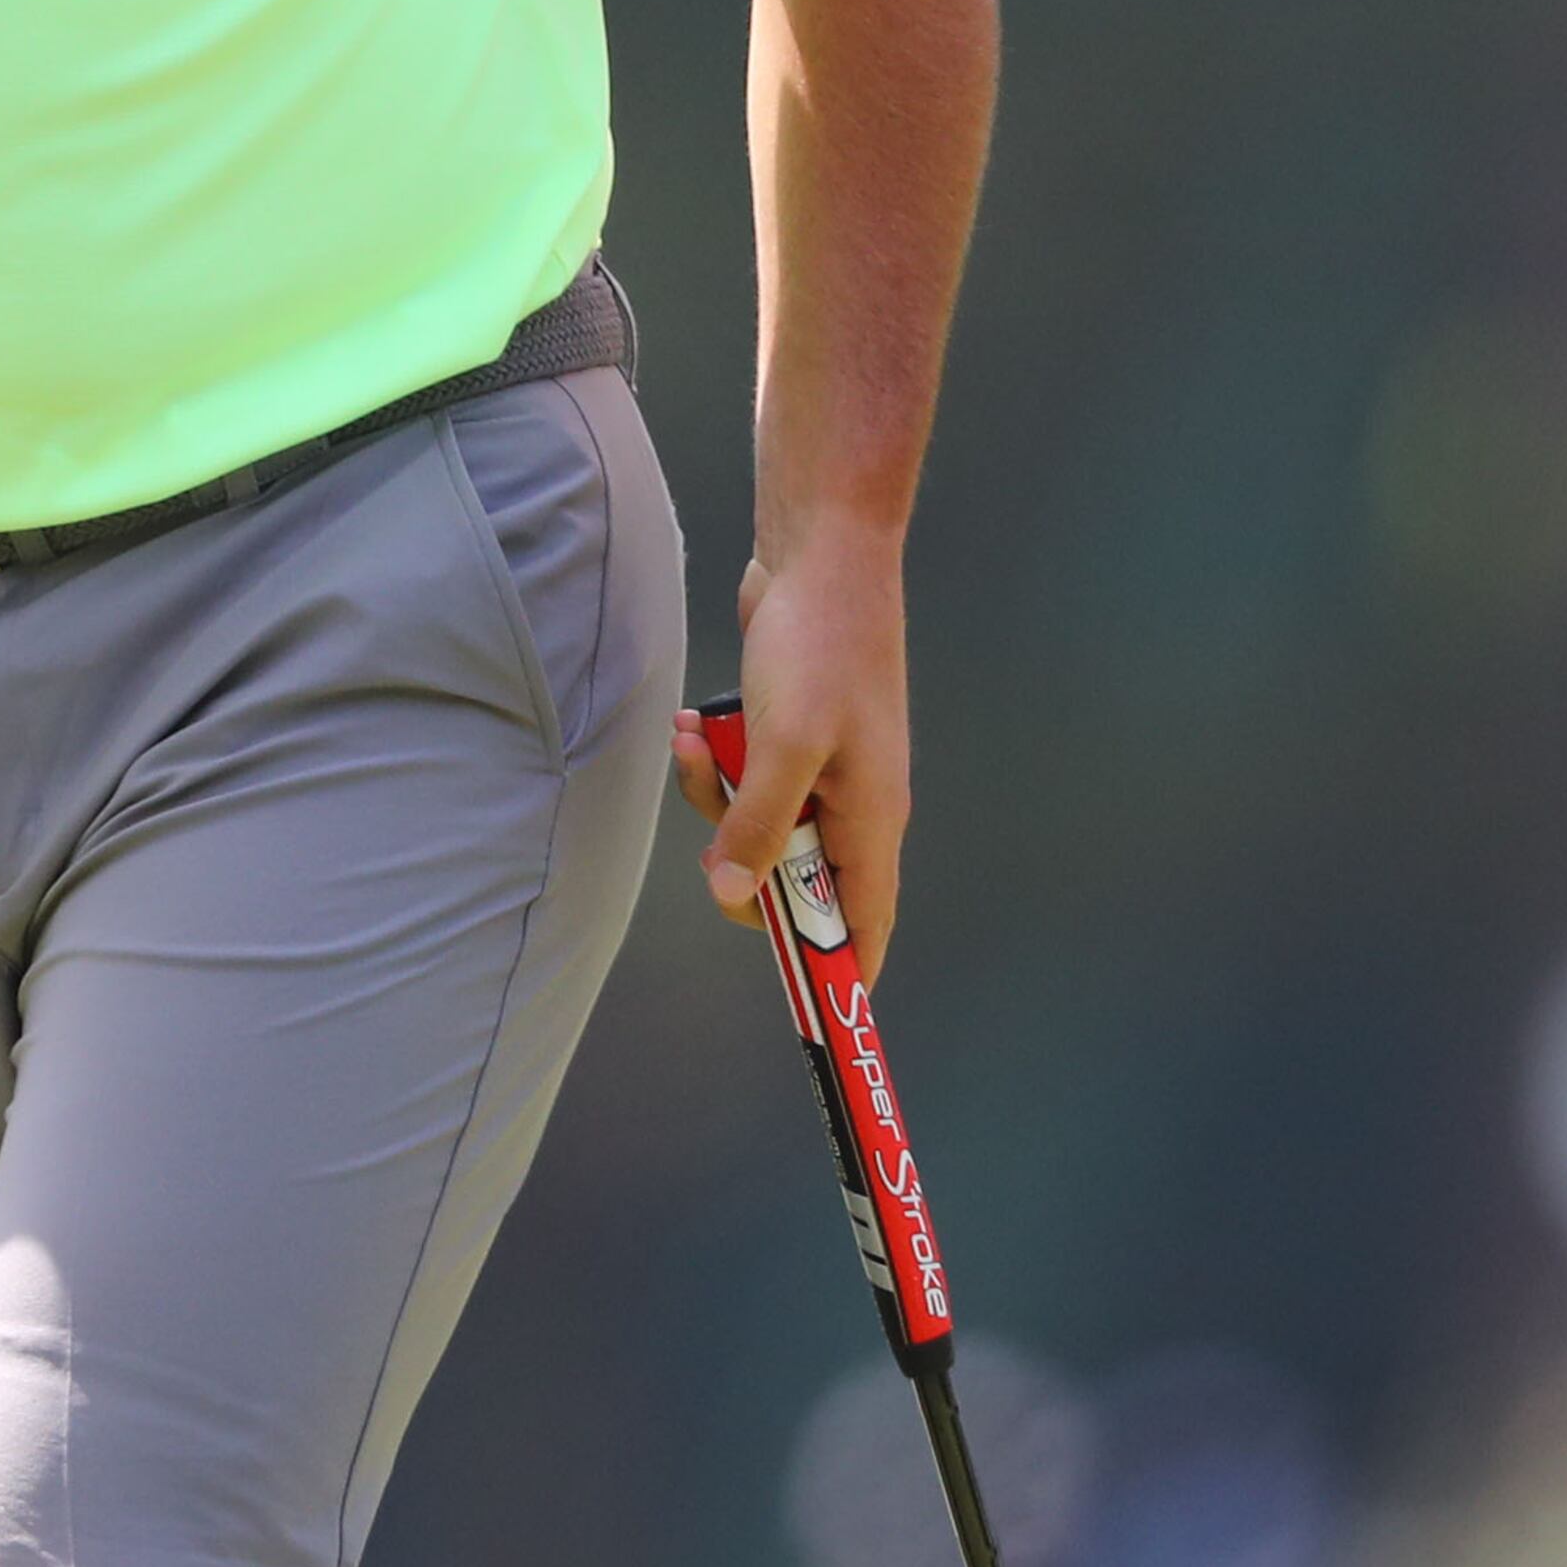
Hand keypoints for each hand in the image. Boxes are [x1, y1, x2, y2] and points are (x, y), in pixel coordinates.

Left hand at [669, 515, 913, 967]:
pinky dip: (715, 758)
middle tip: (711, 836)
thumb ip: (760, 826)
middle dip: (741, 861)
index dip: (840, 974)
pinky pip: (745, 774)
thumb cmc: (818, 647)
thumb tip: (735, 894)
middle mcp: (854, 804)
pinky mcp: (790, 732)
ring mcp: (822, 767)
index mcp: (872, 820)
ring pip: (758, 822)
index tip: (808, 1012)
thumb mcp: (785, 746)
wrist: (820, 554)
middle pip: (794, 880)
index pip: (867, 926)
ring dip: (715, 795)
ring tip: (695, 744)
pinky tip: (694, 724)